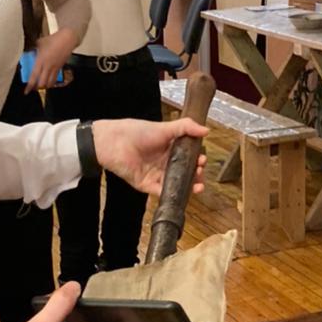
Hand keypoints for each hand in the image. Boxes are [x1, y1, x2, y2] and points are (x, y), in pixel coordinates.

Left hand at [25, 30, 76, 91]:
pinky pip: (55, 78)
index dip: (30, 85)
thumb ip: (34, 49)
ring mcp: (55, 68)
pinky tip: (49, 81)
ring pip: (50, 82)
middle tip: (33, 88)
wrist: (67, 39)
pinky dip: (51, 81)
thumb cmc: (53, 39)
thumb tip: (30, 52)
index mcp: (41, 60)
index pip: (34, 76)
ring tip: (41, 86)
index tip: (26, 91)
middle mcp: (48, 66)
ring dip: (45, 86)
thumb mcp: (40, 42)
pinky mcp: (60, 67)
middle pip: (42, 83)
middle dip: (37, 88)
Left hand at [92, 118, 207, 195]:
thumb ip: (186, 127)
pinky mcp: (147, 185)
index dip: (197, 160)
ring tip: (198, 185)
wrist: (115, 142)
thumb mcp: (165, 127)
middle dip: (196, 175)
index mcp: (169, 149)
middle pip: (185, 173)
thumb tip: (207, 130)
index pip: (188, 157)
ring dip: (188, 187)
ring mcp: (156, 175)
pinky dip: (172, 194)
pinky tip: (183, 193)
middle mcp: (164, 163)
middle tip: (200, 171)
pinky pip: (162, 192)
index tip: (202, 160)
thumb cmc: (138, 132)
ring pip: (176, 184)